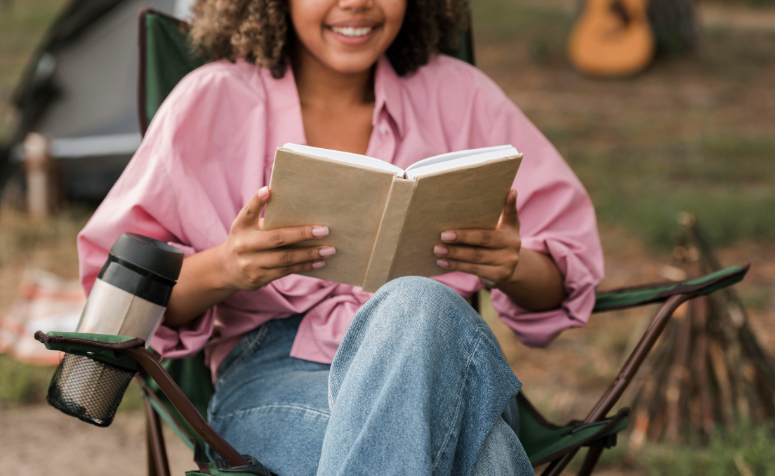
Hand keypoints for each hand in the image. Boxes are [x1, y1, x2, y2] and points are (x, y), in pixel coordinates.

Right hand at [218, 186, 335, 291]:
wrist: (227, 269)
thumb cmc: (248, 240)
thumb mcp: (249, 227)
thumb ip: (268, 220)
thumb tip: (304, 212)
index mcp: (241, 226)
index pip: (248, 211)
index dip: (257, 201)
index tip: (268, 190)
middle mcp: (244, 244)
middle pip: (276, 238)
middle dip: (302, 234)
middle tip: (325, 230)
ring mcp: (250, 263)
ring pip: (285, 258)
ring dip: (309, 254)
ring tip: (329, 250)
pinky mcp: (258, 278)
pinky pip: (286, 271)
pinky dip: (304, 266)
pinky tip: (319, 262)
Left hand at [434, 189, 519, 287]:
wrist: (506, 270)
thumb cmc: (495, 242)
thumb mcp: (500, 227)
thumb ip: (494, 214)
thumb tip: (494, 192)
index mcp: (511, 228)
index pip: (511, 213)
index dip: (510, 203)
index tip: (510, 191)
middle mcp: (513, 244)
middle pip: (484, 238)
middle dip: (462, 237)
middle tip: (442, 235)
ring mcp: (507, 262)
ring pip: (476, 257)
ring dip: (454, 253)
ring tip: (437, 249)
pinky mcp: (499, 276)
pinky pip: (474, 270)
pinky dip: (456, 266)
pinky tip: (442, 262)